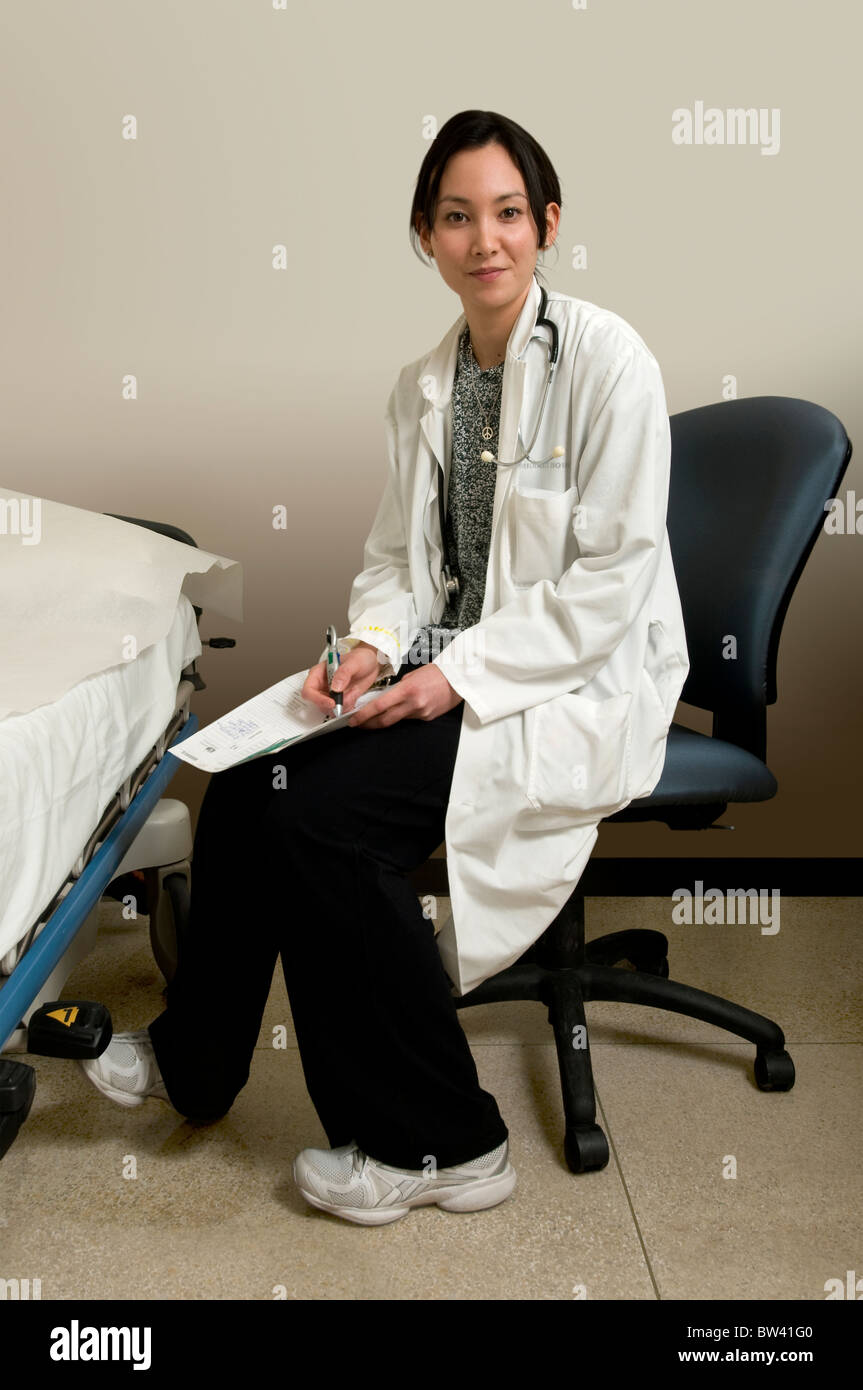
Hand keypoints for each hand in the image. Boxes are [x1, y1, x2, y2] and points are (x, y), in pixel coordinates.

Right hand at [300, 643, 380, 715]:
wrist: (371, 663)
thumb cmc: (360, 658)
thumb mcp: (354, 662)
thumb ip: (344, 673)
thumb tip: (335, 686)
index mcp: (319, 673)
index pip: (309, 690)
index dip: (317, 699)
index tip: (331, 702)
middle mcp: (322, 685)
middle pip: (317, 703)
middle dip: (332, 706)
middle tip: (347, 700)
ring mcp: (330, 694)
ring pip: (329, 709)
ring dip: (342, 707)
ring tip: (353, 693)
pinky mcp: (339, 700)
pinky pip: (340, 711)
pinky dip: (348, 707)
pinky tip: (354, 696)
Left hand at [348, 662, 462, 728]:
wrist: (458, 679)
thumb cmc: (436, 673)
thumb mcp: (412, 676)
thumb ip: (398, 688)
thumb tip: (387, 697)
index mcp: (407, 690)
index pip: (379, 706)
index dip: (364, 715)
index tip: (354, 719)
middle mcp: (413, 704)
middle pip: (385, 720)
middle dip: (369, 723)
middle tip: (358, 724)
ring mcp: (421, 713)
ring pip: (397, 720)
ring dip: (385, 719)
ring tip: (375, 717)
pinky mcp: (427, 718)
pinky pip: (410, 719)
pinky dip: (404, 715)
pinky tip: (404, 709)